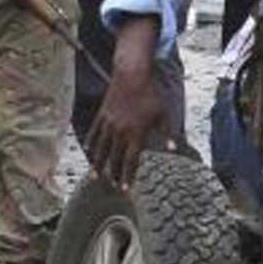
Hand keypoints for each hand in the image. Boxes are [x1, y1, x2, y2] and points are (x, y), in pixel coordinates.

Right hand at [86, 15, 166, 189]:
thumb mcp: (164, 114)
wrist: (132, 74)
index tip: (125, 188)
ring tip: (95, 177)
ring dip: (98, 164)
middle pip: (114, 158)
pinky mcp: (102, 115)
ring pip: (101, 148)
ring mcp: (109, 123)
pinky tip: (89, 153)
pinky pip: (94, 133)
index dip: (127, 175)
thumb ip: (168, 133)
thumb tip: (174, 150)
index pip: (130, 160)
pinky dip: (91, 144)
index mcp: (136, 133)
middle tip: (112, 187)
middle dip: (113, 174)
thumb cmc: (151, 94)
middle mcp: (120, 131)